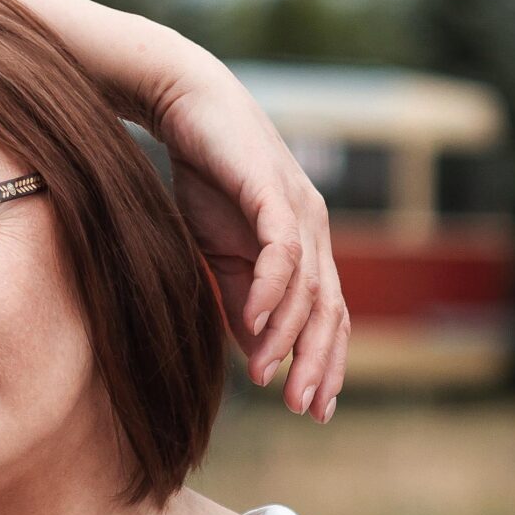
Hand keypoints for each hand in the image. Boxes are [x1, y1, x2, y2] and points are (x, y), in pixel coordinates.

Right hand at [149, 55, 346, 421]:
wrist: (185, 104)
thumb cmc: (204, 176)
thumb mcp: (220, 253)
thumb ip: (241, 302)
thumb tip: (257, 358)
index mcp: (306, 246)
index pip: (328, 315)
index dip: (325, 362)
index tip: (315, 409)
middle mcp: (313, 229)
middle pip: (329, 309)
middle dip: (319, 363)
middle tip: (306, 410)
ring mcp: (298, 208)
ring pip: (308, 287)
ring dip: (289, 336)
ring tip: (269, 377)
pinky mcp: (271, 190)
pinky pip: (282, 250)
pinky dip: (270, 290)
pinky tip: (255, 323)